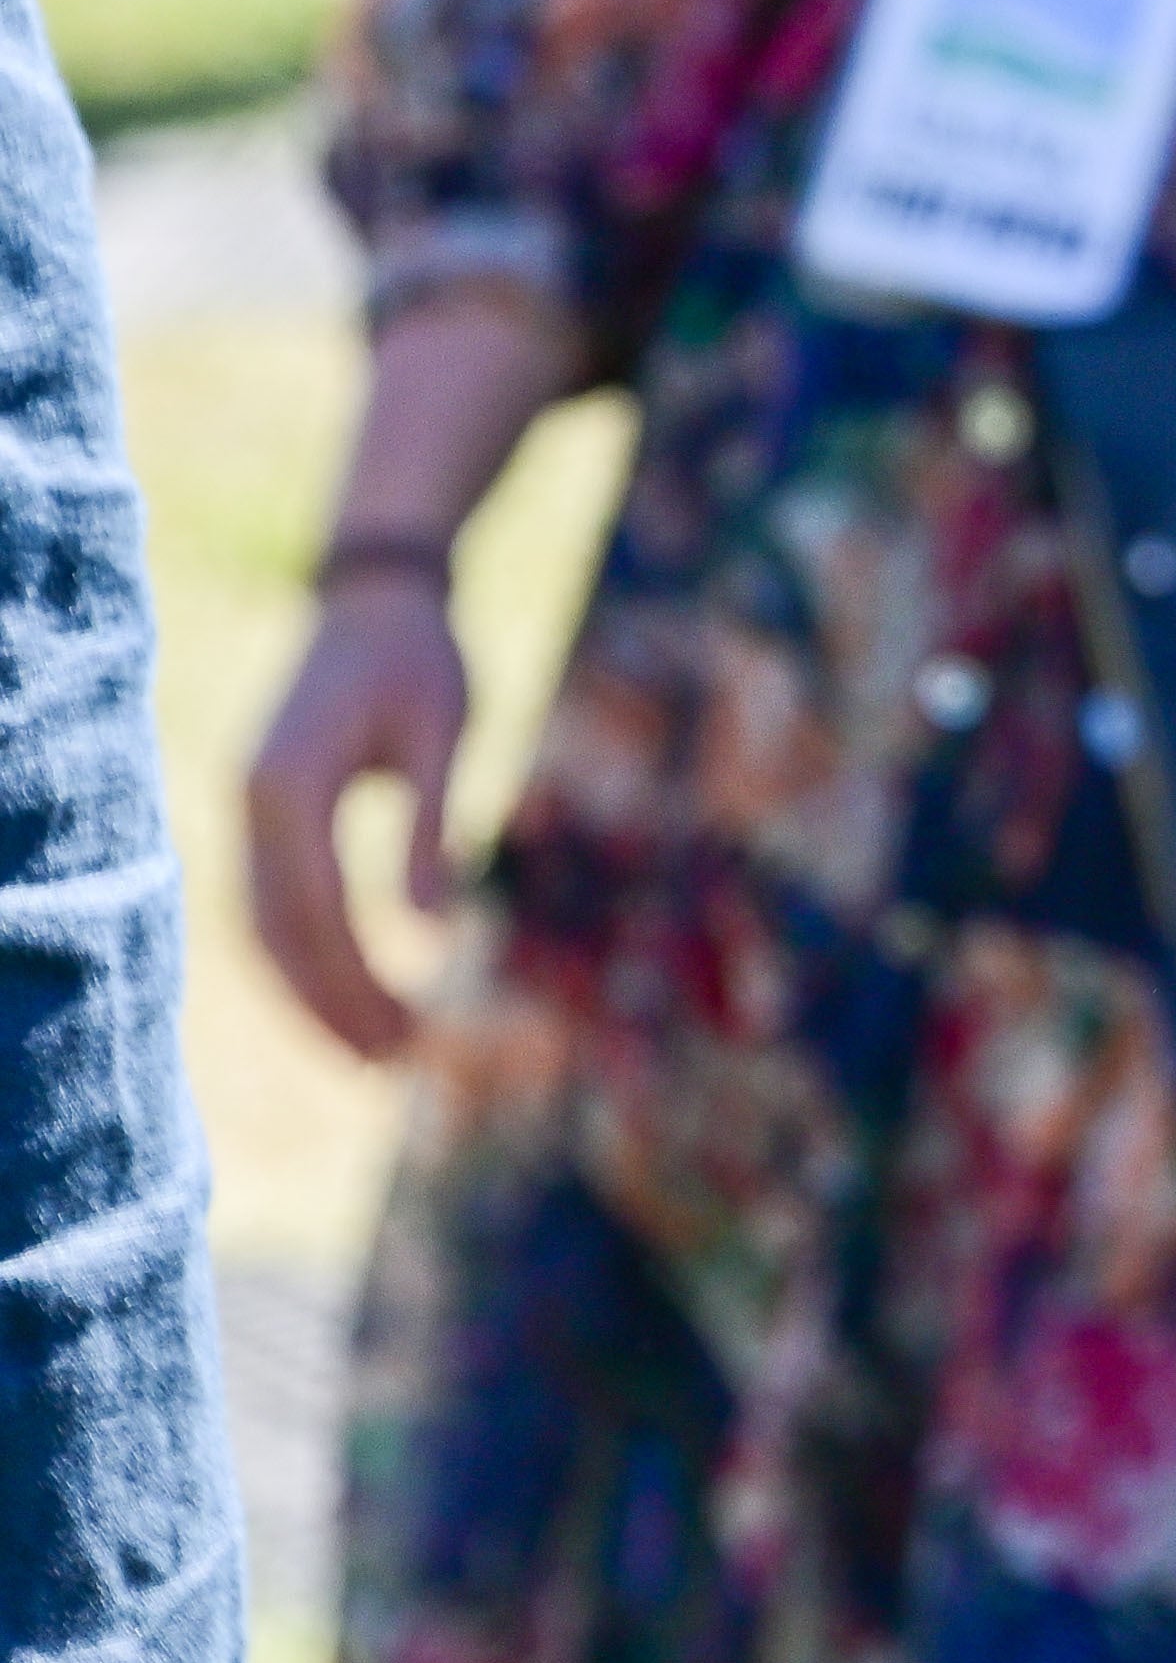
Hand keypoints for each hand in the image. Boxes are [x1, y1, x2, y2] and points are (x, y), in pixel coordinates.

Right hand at [242, 579, 471, 1061]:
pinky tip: (349, 993)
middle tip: (392, 1064)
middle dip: (329, 1004)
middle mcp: (249, 803)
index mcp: (287, 783)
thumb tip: (433, 933)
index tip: (405, 1033)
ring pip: (263, 927)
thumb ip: (428, 829)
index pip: (315, 908)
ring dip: (313, 991)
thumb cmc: (421, 658)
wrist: (376, 598)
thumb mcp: (442, 732)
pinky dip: (305, 955)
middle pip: (276, 933)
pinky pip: (271, 903)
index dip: (354, 978)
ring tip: (377, 1049)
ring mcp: (246, 809)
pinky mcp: (263, 813)